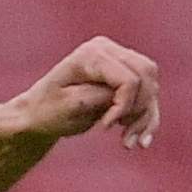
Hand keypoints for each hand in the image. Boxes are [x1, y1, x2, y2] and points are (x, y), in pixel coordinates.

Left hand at [2, 37, 160, 152]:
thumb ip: (98, 98)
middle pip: (146, 75)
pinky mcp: (124, 70)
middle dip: (140, 110)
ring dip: (146, 115)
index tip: (105, 127)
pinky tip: (142, 140)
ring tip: (130, 142)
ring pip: (151, 83)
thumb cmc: (48, 111)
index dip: (124, 107)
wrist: (40, 112)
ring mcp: (117, 56)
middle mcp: (106, 48)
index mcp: (90, 55)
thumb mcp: (69, 108)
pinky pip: (149, 90)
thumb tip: (126, 96)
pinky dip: (148, 115)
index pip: (128, 79)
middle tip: (124, 138)